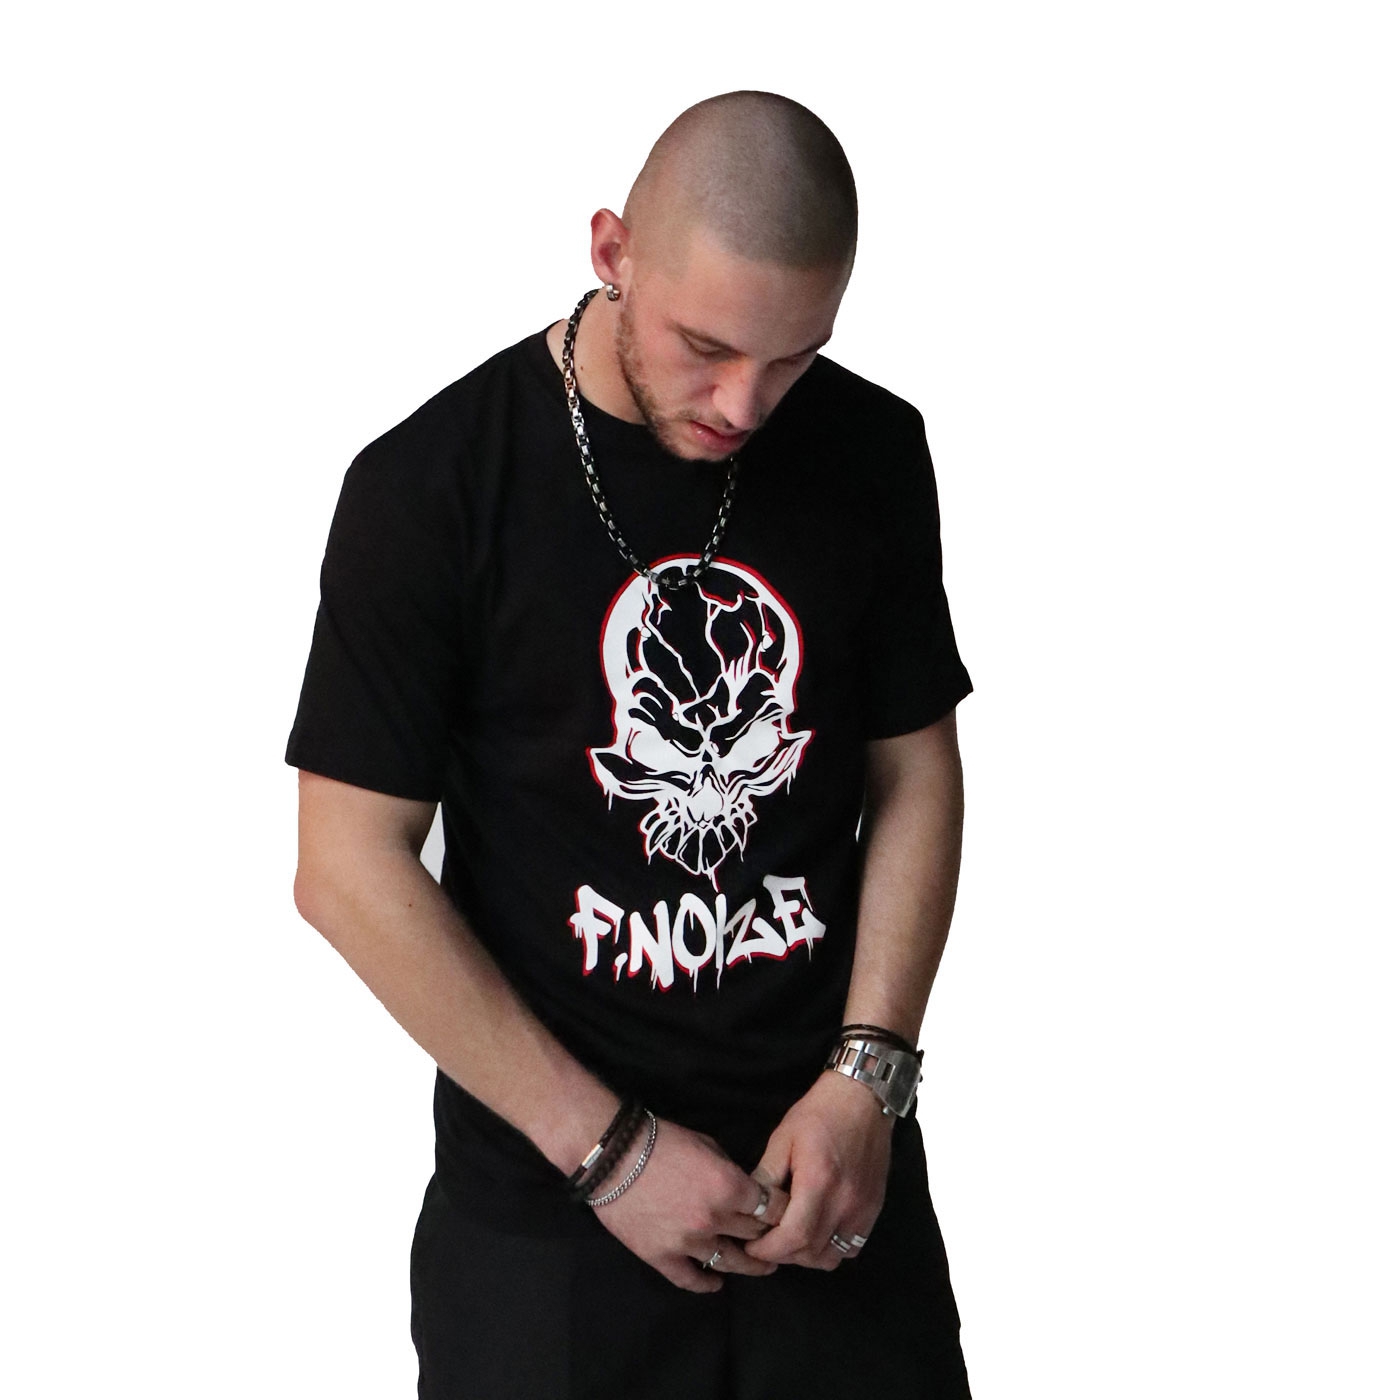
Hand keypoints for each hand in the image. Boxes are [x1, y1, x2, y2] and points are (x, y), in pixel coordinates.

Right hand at [590, 1116, 790, 1293]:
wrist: (612, 1155)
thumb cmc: (660, 1140)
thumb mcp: (706, 1143)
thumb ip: (729, 1169)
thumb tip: (743, 1188)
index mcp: (729, 1186)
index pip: (773, 1208)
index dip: (783, 1210)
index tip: (789, 1213)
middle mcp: (714, 1219)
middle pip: (755, 1235)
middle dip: (768, 1234)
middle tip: (778, 1238)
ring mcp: (687, 1242)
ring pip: (731, 1262)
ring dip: (750, 1266)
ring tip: (762, 1267)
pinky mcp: (661, 1257)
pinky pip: (691, 1279)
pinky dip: (707, 1283)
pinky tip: (717, 1282)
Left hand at [743, 1069, 893, 1270]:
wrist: (862, 1099)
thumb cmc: (818, 1114)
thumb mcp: (783, 1139)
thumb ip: (766, 1177)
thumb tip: (749, 1208)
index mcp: (819, 1182)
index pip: (793, 1237)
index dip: (768, 1249)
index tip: (751, 1246)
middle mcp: (845, 1202)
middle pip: (810, 1252)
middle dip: (782, 1254)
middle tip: (764, 1243)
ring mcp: (863, 1209)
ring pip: (831, 1257)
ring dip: (806, 1256)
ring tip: (788, 1239)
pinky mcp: (874, 1210)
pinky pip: (851, 1248)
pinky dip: (830, 1250)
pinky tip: (816, 1233)